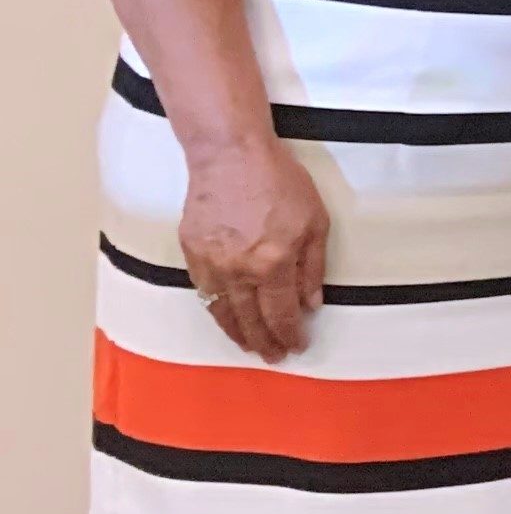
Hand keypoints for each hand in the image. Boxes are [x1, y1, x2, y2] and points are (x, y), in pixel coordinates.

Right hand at [181, 136, 330, 362]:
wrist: (230, 156)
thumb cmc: (279, 182)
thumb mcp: (315, 222)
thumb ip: (313, 268)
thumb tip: (312, 304)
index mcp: (274, 263)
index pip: (282, 313)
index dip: (290, 334)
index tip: (297, 346)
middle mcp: (239, 270)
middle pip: (251, 320)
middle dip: (264, 342)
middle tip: (273, 357)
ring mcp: (211, 263)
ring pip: (223, 312)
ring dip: (237, 334)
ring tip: (249, 346)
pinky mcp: (191, 253)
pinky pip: (204, 292)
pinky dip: (216, 310)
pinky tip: (225, 317)